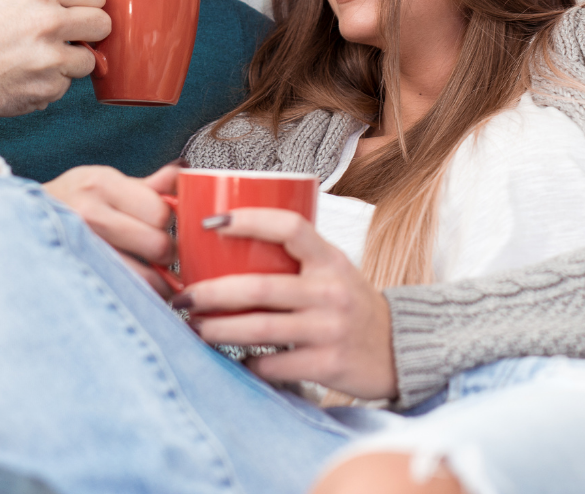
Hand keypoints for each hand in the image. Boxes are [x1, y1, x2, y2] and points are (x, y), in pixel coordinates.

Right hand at [0, 0, 109, 115]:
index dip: (90, 3)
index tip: (79, 10)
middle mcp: (49, 20)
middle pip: (103, 24)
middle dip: (90, 31)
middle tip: (69, 35)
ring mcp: (50, 57)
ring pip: (90, 59)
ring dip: (71, 61)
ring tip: (42, 57)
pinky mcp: (48, 87)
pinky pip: (67, 84)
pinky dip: (52, 82)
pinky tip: (29, 74)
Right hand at [44, 163, 179, 296]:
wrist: (14, 225)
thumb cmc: (68, 204)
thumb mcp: (103, 183)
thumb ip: (147, 185)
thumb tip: (184, 174)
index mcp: (101, 183)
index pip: (161, 211)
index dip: (168, 223)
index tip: (161, 227)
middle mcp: (88, 213)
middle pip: (158, 245)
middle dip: (166, 254)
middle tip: (157, 254)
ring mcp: (80, 248)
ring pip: (146, 279)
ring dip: (157, 283)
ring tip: (150, 276)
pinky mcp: (75, 278)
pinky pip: (126, 296)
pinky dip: (138, 298)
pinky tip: (133, 291)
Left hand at [176, 208, 397, 400]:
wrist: (400, 349)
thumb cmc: (351, 303)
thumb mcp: (332, 269)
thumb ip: (295, 255)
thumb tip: (226, 241)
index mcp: (329, 259)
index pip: (289, 226)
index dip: (249, 220)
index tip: (211, 222)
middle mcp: (331, 291)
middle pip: (260, 287)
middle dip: (212, 292)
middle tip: (183, 295)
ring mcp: (330, 329)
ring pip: (260, 328)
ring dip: (219, 329)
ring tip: (196, 327)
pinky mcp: (329, 364)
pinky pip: (275, 364)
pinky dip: (250, 363)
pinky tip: (237, 359)